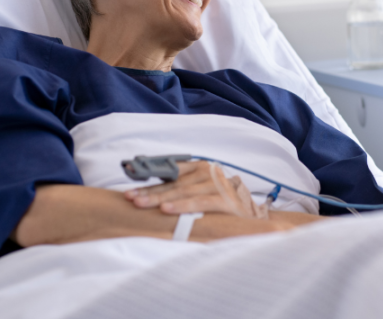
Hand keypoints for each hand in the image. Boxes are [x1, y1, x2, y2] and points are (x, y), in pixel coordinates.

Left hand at [124, 161, 268, 218]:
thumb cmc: (221, 204)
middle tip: (131, 198)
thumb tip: (148, 193)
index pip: (169, 173)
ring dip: (160, 198)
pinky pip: (199, 202)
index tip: (130, 187)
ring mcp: (217, 184)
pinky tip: (166, 210)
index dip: (148, 179)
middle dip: (149, 192)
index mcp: (199, 167)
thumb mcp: (199, 191)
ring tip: (141, 203)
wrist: (252, 215)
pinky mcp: (225, 200)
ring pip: (183, 192)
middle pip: (173, 183)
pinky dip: (182, 206)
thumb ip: (179, 189)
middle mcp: (208, 171)